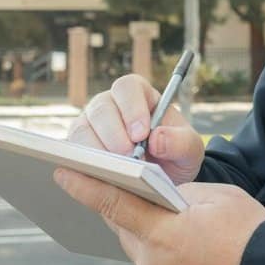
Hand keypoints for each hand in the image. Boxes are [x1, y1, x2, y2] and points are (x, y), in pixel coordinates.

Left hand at [54, 169, 264, 264]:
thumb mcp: (218, 197)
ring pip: (142, 251)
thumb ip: (181, 194)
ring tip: (181, 228)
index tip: (63, 172)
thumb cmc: (251, 237)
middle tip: (138, 193)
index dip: (85, 186)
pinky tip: (192, 253)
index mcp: (161, 232)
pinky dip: (167, 259)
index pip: (112, 203)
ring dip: (152, 236)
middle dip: (129, 210)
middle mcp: (152, 264)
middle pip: (125, 228)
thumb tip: (165, 196)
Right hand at [67, 73, 204, 183]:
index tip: (141, 133)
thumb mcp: (190, 149)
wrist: (164, 177)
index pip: (128, 88)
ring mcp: (92, 125)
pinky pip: (74, 152)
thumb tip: (157, 139)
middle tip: (128, 156)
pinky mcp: (80, 148)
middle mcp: (111, 105)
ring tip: (116, 170)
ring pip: (82, 129)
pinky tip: (100, 177)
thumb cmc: (175, 154)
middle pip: (101, 108)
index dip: (132, 108)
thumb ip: (181, 142)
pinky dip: (84, 164)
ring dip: (97, 150)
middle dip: (114, 133)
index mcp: (139, 95)